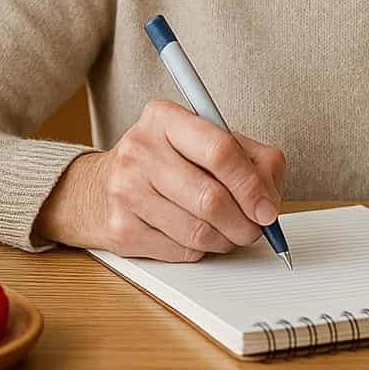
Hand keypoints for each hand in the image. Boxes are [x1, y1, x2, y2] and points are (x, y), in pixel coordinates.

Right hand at [34, 99, 286, 260]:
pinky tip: (196, 236)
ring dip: (225, 240)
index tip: (267, 208)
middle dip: (244, 223)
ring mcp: (126, 190)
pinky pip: (180, 251)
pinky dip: (200, 251)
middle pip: (210, 198)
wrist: (99, 187)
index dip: (251, 185)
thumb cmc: (167, 162)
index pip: (220, 150)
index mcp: (165, 118)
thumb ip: (250, 159)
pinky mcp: (121, 228)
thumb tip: (269, 200)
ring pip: (198, 232)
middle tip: (255, 229)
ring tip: (228, 232)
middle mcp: (140, 149)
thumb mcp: (207, 141)